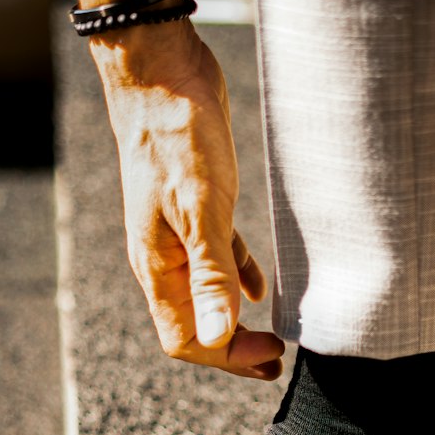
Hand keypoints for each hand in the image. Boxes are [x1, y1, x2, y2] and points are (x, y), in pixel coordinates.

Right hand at [90, 22, 284, 380]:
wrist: (159, 72)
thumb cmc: (176, 134)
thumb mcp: (201, 207)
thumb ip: (210, 274)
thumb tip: (218, 336)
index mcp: (157, 265)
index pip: (184, 338)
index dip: (227, 356)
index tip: (270, 356)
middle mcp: (162, 257)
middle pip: (193, 324)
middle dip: (234, 350)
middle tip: (277, 361)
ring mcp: (178, 232)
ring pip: (205, 294)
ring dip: (238, 320)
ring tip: (274, 337)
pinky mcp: (196, 205)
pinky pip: (216, 256)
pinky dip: (239, 277)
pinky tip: (261, 287)